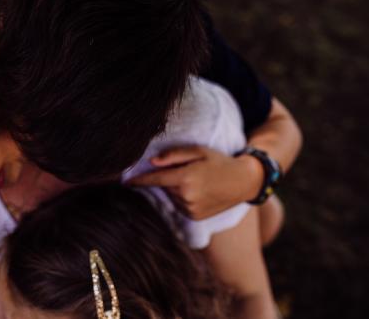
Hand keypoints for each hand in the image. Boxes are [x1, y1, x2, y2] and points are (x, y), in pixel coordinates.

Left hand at [127, 145, 262, 219]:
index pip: (154, 180)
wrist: (244, 182)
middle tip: (186, 169)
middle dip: (166, 177)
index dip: (138, 180)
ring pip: (170, 195)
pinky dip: (182, 197)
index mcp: (185, 178)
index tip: (125, 182)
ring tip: (196, 179)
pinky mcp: (194, 217)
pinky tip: (198, 190)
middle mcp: (186, 197)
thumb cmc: (219, 161)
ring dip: (175, 187)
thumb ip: (173, 156)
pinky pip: (179, 204)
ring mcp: (191, 210)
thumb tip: (151, 163)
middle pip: (163, 186)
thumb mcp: (197, 151)